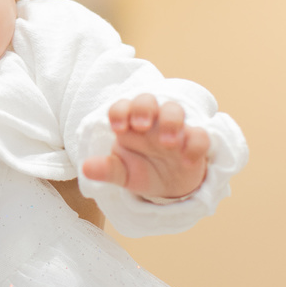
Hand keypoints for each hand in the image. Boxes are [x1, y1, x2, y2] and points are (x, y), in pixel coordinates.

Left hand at [80, 95, 208, 200]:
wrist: (168, 186)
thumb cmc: (142, 169)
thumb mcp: (122, 173)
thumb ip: (107, 169)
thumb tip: (85, 169)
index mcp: (129, 123)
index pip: (122, 107)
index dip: (119, 112)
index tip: (118, 128)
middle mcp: (152, 120)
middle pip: (147, 100)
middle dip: (143, 108)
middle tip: (141, 126)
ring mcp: (175, 128)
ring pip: (174, 110)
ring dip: (171, 121)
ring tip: (167, 143)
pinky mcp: (195, 141)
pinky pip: (200, 135)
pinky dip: (195, 145)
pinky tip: (187, 161)